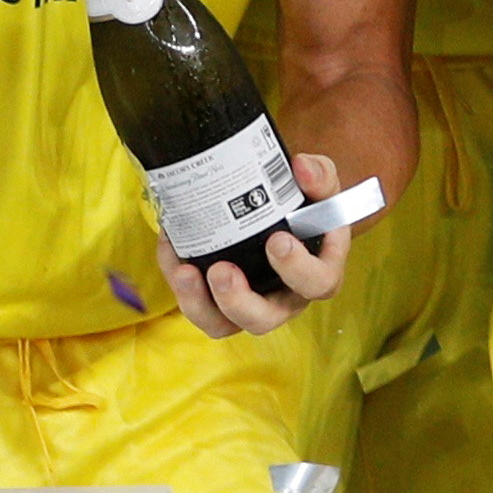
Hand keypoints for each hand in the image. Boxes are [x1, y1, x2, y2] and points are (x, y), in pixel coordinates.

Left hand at [164, 150, 353, 336]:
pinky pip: (197, 306)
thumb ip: (318, 173)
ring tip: (186, 273)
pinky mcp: (218, 303)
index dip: (299, 269)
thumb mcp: (317, 184)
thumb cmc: (302, 205)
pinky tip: (172, 252)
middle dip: (241, 300)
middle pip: (267, 317)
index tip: (277, 240)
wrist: (274, 206)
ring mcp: (249, 304)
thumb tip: (301, 168)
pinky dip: (180, 283)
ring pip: (225, 324)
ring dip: (202, 304)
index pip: (320, 282)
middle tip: (223, 270)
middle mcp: (285, 297)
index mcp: (317, 271)